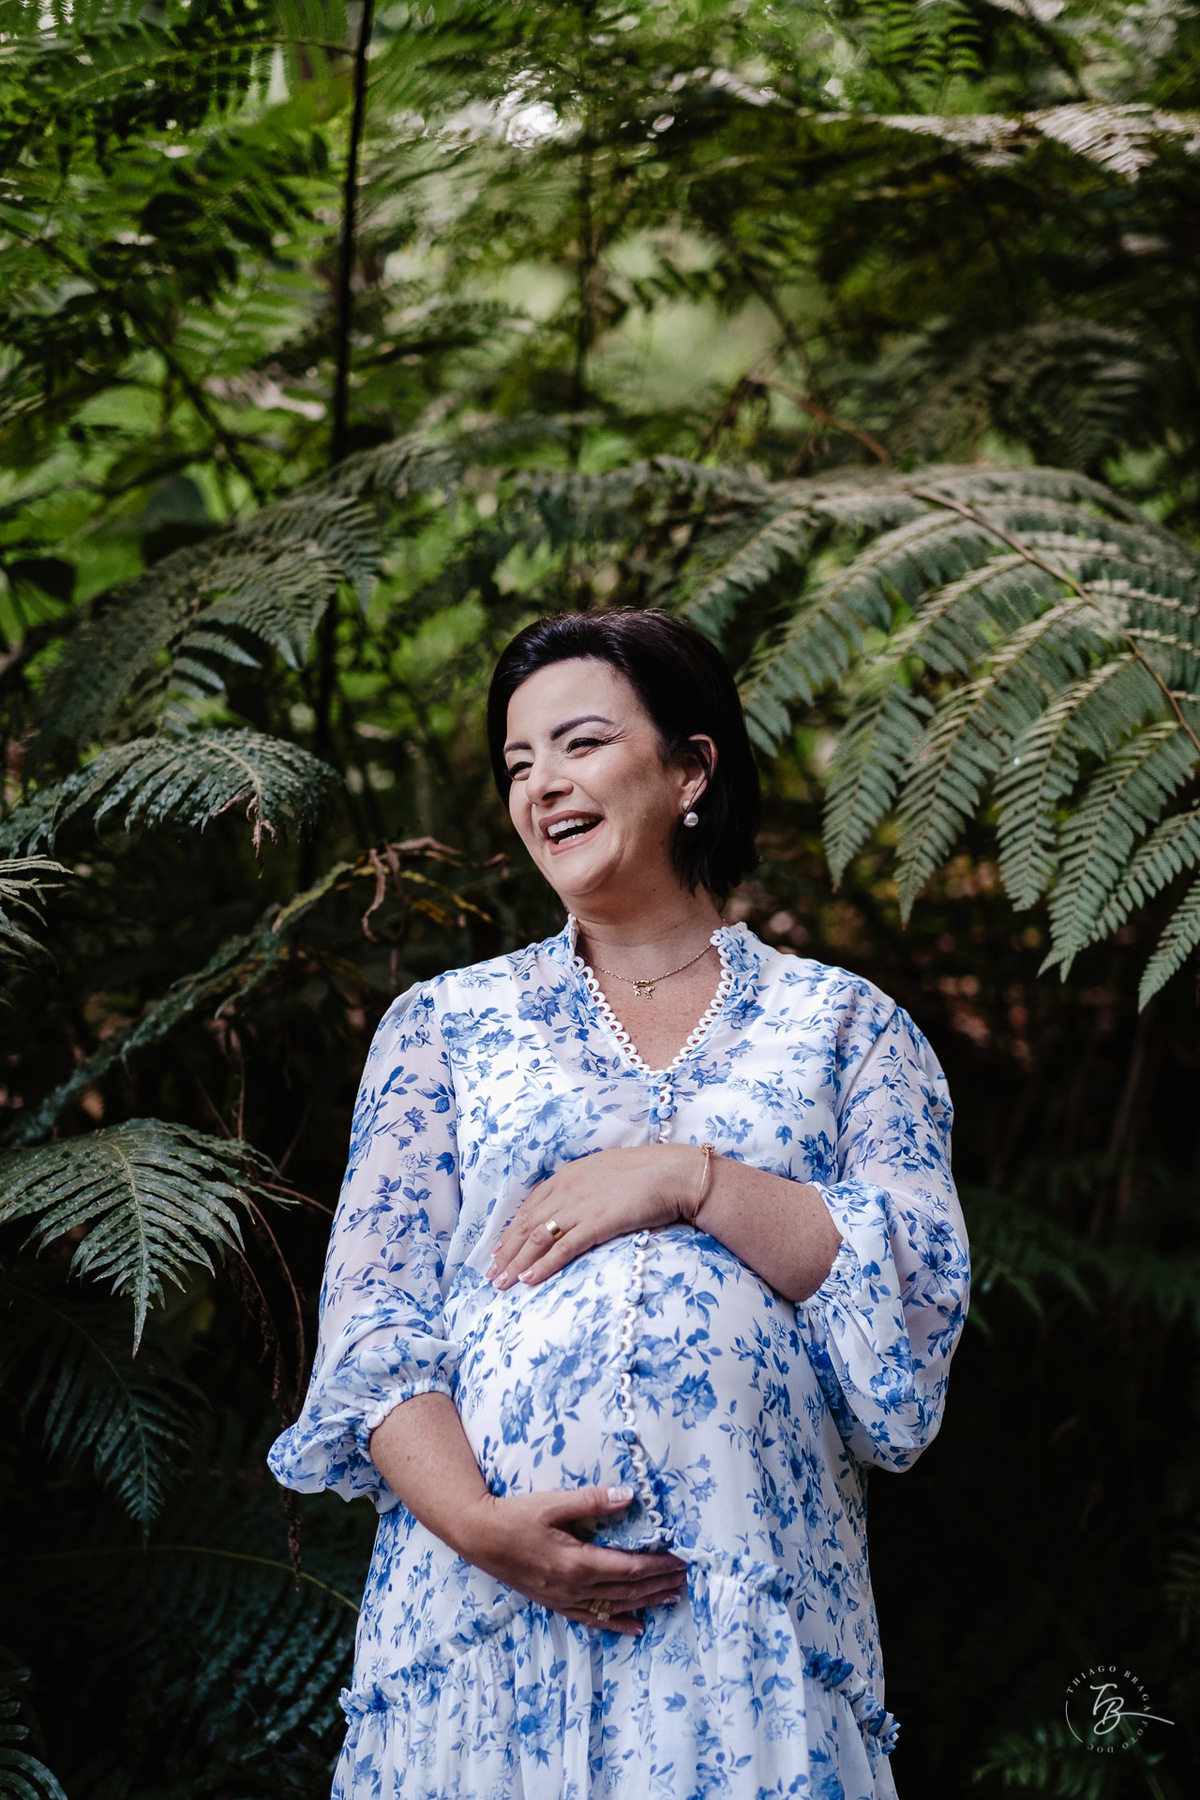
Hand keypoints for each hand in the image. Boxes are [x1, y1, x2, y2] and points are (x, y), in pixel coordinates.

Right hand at [453, 1482, 687, 1634]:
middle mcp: (575, 1587)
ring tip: (672, 1598)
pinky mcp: (556, 1603)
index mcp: (578, 1562)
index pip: (630, 1568)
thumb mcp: (554, 1502)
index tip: (681, 1560)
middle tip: (685, 1578)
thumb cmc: (516, 1516)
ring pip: (615, 1607)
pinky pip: (593, 1620)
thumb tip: (629, 1496)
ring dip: (646, 1603)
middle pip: (628, 1590)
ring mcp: (565, 1599)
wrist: (479, 1537)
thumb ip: (593, 1500)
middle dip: (659, 1584)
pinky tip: (636, 1627)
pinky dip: (618, 1624)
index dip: (658, 1566)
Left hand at [486, 1144, 694, 1288]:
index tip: (500, 1249)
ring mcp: (580, 1206)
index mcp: (568, 1175)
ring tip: (502, 1283)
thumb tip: (578, 1205)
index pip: (531, 1207)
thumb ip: (586, 1186)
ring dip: (517, 1262)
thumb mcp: (607, 1172)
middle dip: (507, 1251)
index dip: (512, 1231)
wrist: (673, 1173)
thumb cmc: (648, 1173)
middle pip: (528, 1225)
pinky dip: (543, 1265)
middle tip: (492, 1274)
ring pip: (538, 1238)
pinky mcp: (596, 1223)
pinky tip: (529, 1279)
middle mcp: (567, 1190)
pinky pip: (562, 1248)